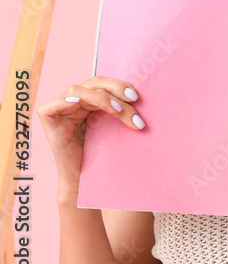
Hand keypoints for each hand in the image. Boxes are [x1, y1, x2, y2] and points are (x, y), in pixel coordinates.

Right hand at [37, 76, 144, 195]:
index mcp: (90, 100)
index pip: (103, 83)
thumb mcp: (115, 127)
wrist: (87, 180)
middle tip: (134, 101)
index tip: (137, 97)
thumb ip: (121, 110)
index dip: (119, 85)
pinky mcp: (48, 124)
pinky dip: (63, 102)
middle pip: (93, 84)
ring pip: (77, 91)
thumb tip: (142, 97)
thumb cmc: (104, 154)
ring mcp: (60, 111)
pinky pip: (49, 107)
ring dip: (100, 98)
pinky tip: (78, 103)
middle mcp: (74, 102)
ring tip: (118, 111)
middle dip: (115, 92)